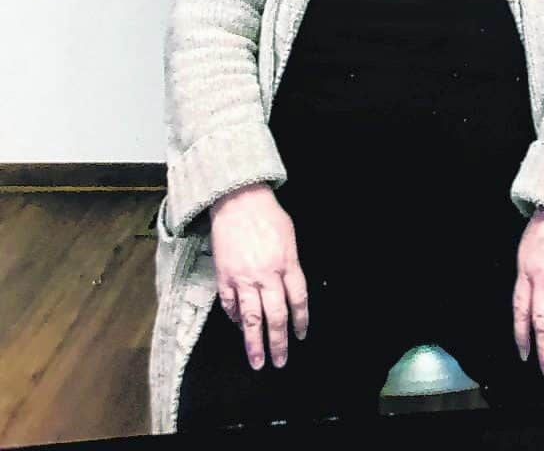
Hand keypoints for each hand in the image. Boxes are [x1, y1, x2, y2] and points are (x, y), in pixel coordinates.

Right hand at [210, 183, 308, 370]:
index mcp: (287, 264)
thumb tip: (289, 288)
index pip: (298, 301)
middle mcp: (267, 275)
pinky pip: (229, 305)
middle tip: (280, 361)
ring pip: (251, 319)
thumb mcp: (290, 236)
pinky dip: (234, 319)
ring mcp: (243, 278)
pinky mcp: (224, 276)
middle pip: (276, 317)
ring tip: (257, 362)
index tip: (300, 337)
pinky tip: (239, 327)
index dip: (300, 322)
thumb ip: (291, 264)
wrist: (237, 199)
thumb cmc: (266, 214)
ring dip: (254, 344)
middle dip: (279, 343)